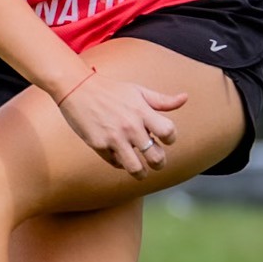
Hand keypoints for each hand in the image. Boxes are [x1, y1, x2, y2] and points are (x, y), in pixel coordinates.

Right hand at [58, 69, 186, 176]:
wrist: (77, 88)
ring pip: (136, 168)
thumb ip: (162, 100)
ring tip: (141, 171)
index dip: (170, 138)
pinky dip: (119, 163)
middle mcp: (130, 126)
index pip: (169, 132)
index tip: (164, 139)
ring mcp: (114, 138)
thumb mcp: (138, 91)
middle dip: (160, 162)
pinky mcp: (99, 145)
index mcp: (142, 111)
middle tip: (156, 161)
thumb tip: (185, 98)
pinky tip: (119, 155)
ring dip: (142, 173)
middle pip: (156, 157)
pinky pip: (115, 163)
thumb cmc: (110, 90)